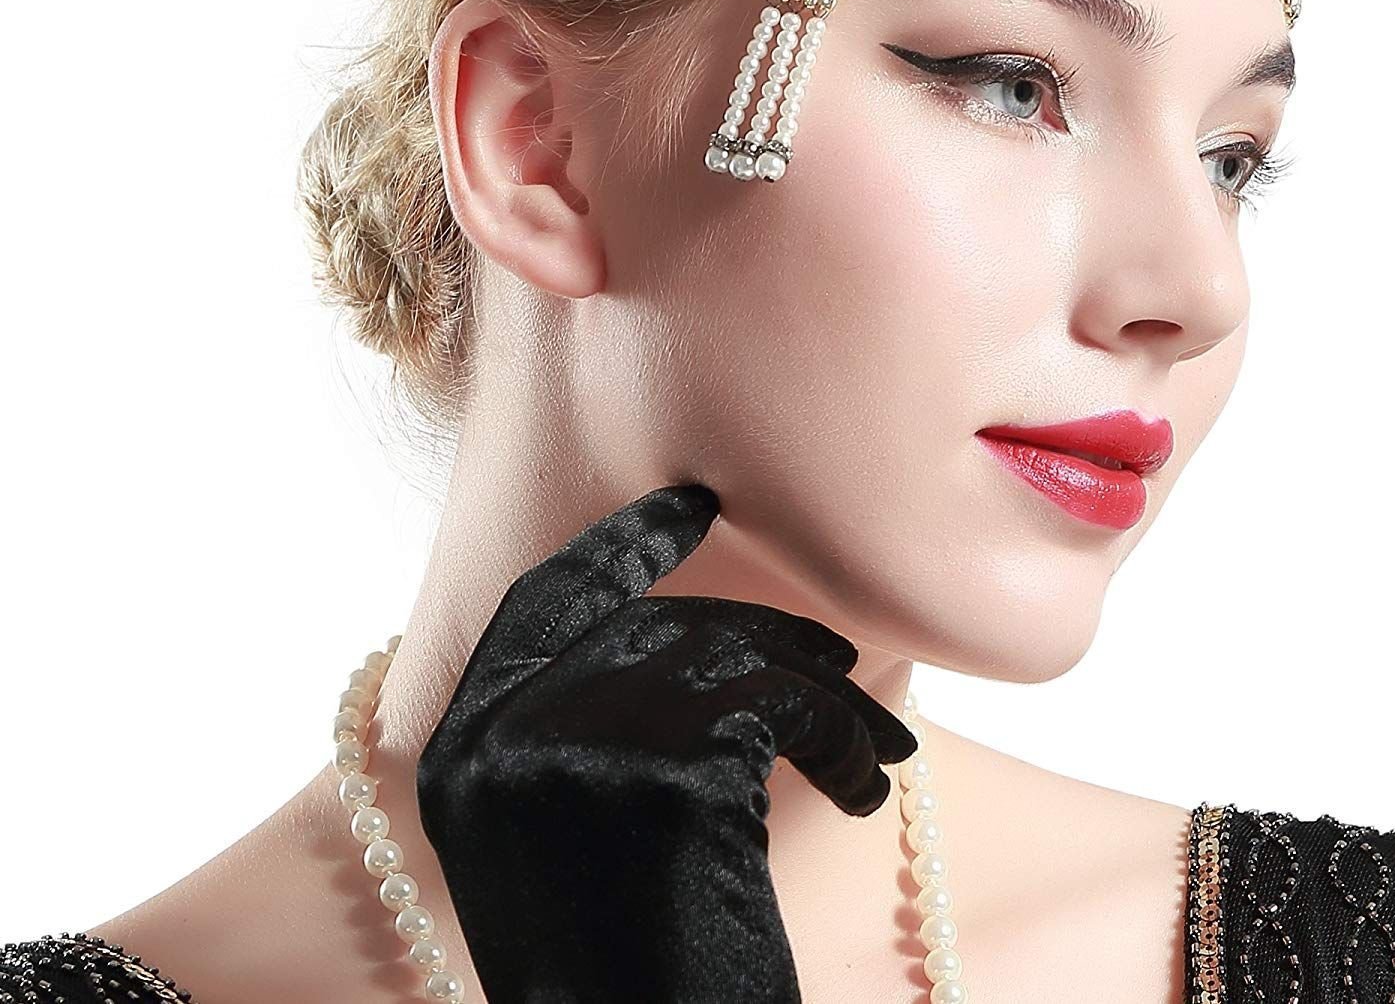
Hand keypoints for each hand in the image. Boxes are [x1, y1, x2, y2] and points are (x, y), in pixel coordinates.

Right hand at [415, 482, 917, 1003]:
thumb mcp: (562, 838)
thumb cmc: (623, 967)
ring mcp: (577, 750)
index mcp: (458, 751)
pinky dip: (842, 736)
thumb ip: (580, 727)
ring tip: (875, 747)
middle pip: (654, 623)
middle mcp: (500, 737)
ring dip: (819, 691)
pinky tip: (865, 785)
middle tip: (839, 657)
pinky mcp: (669, 778)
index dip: (620, 543)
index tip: (693, 499)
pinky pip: (782, 708)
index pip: (542, 599)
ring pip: (727, 654)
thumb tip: (683, 630)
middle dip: (762, 637)